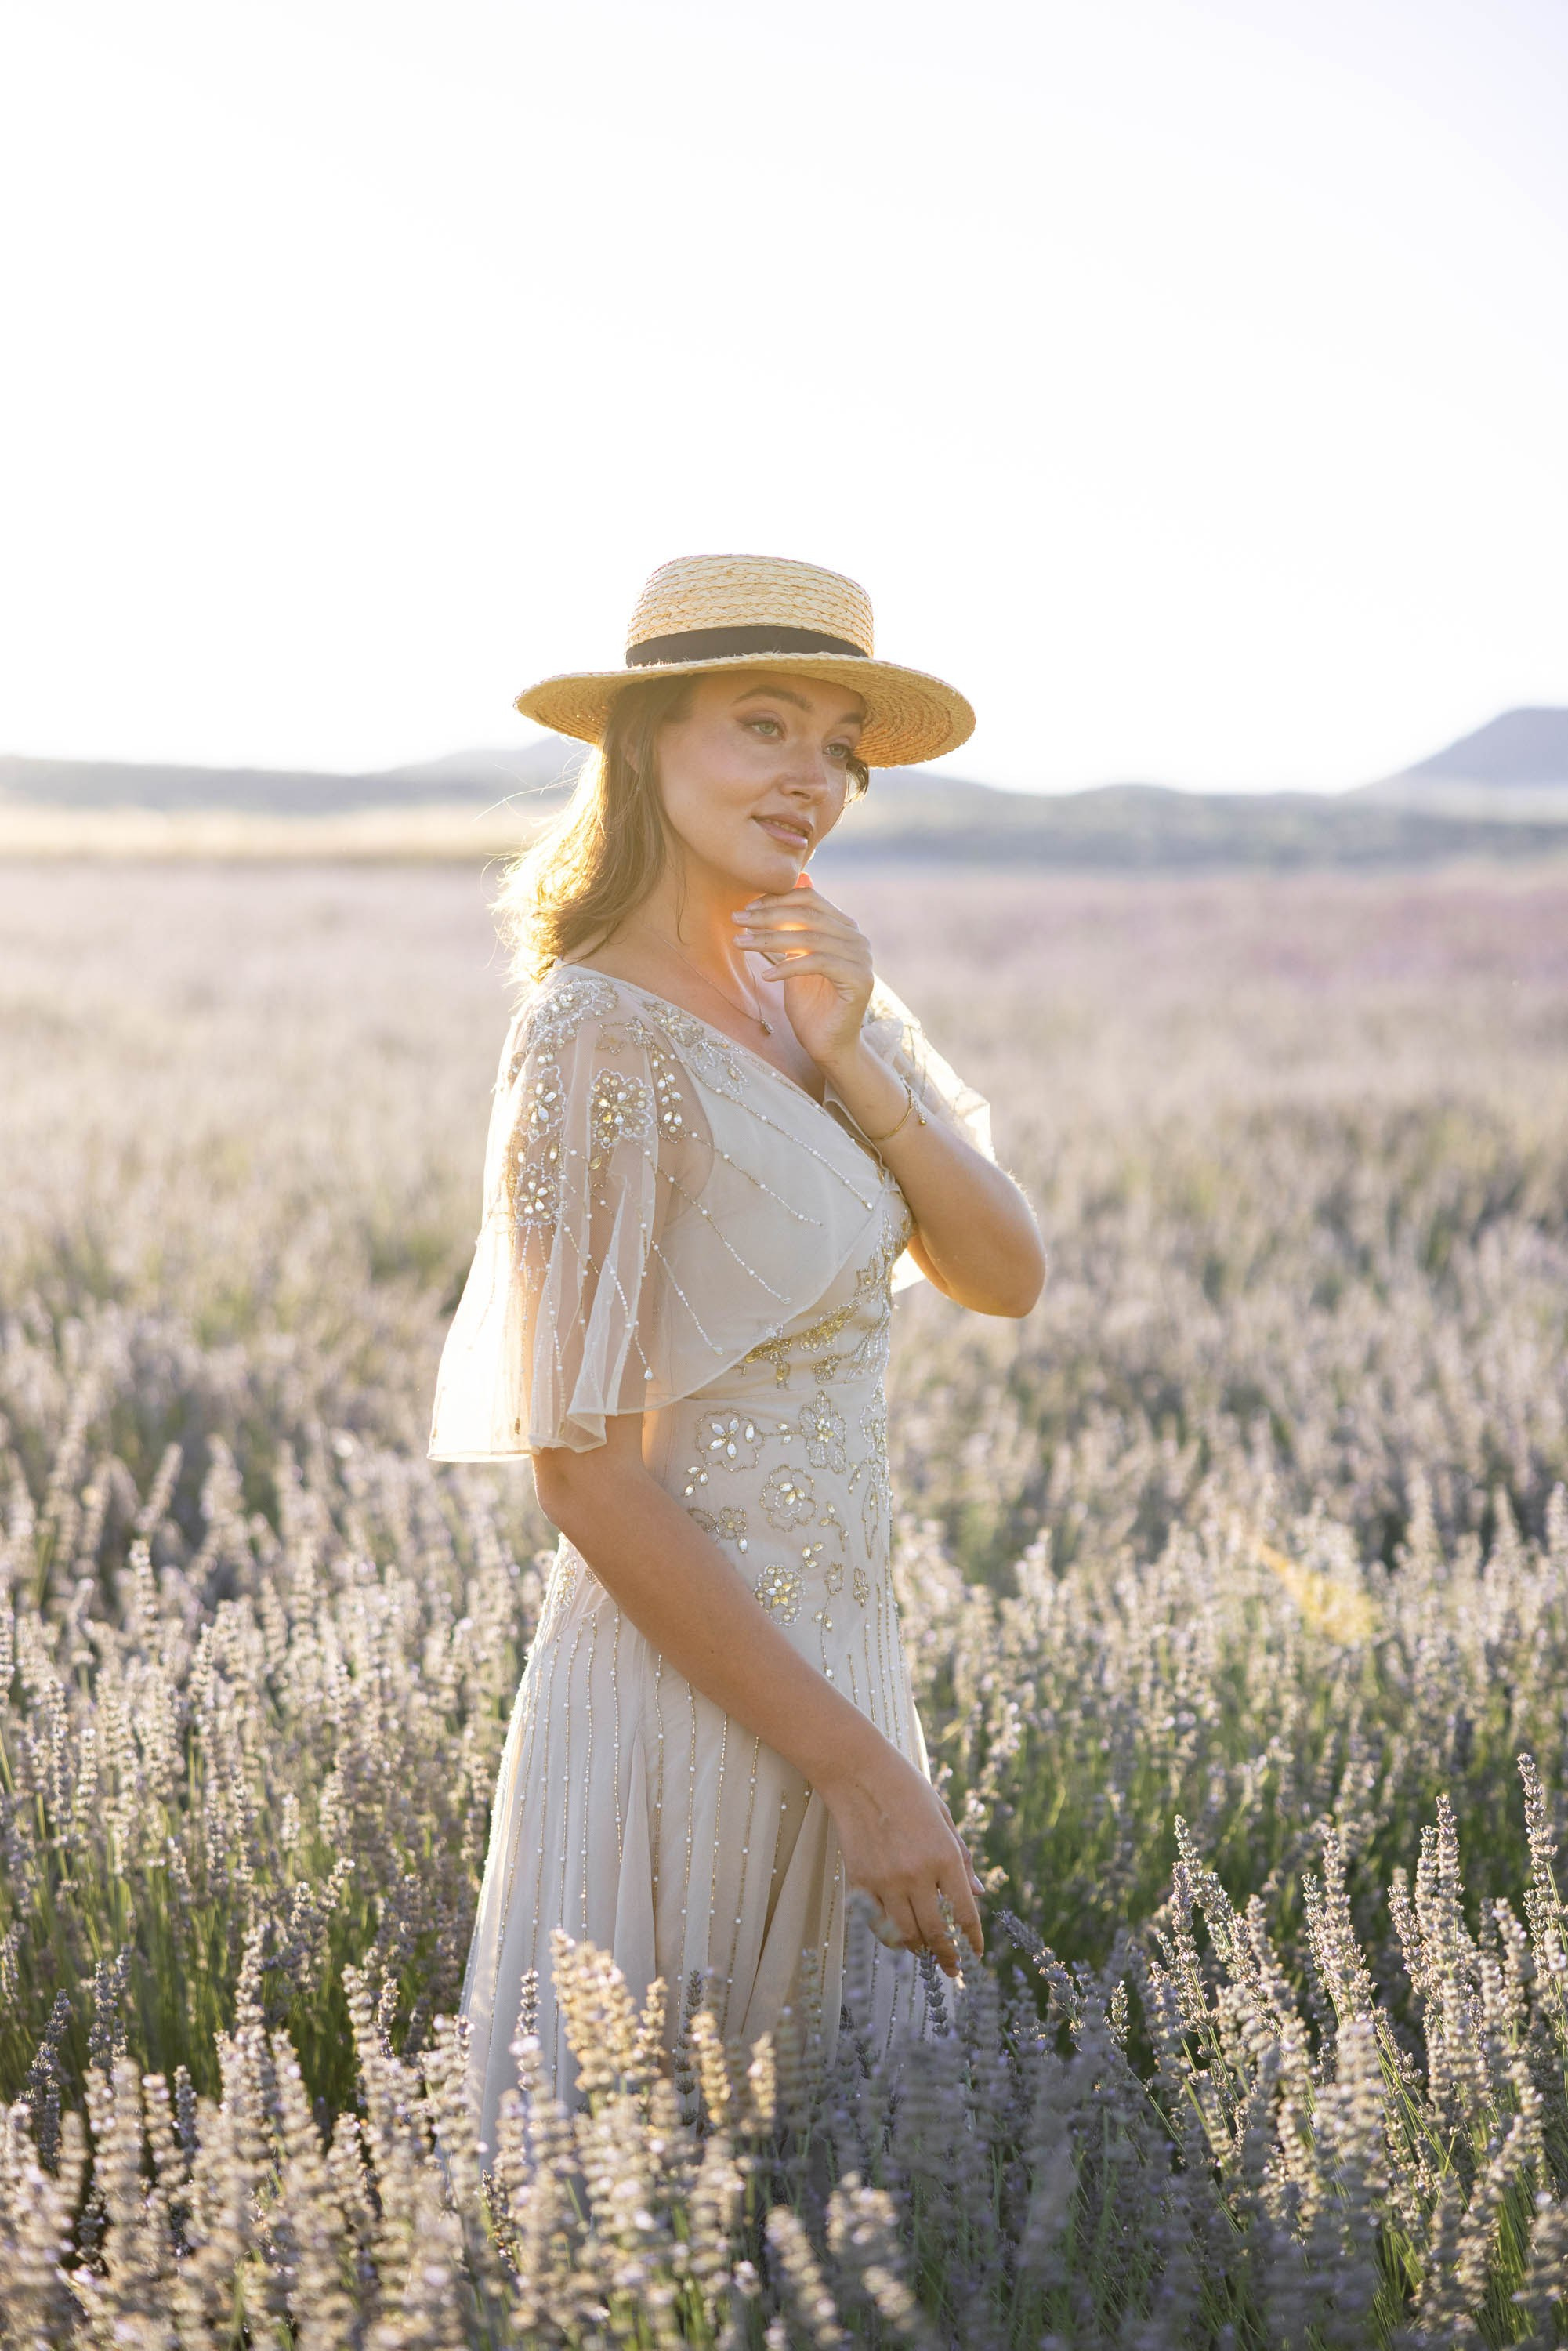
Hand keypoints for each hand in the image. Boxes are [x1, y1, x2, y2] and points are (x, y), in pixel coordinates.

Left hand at [731, 879, 873, 1072]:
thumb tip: (796, 882)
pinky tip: (766, 976)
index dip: (776, 899)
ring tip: (740, 942)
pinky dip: (788, 967)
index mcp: (844, 927)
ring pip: (809, 938)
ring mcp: (861, 958)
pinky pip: (817, 963)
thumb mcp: (796, 957)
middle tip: (736, 919)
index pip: (810, 899)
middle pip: (807, 915)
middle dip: (767, 916)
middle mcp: (857, 938)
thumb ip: (794, 926)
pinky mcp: (859, 979)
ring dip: (769, 939)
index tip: (745, 909)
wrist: (828, 1044)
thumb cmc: (810, 1003)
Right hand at [819, 1738, 985, 1978]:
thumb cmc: (908, 1791)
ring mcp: (885, 1880)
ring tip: (925, 1952)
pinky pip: (876, 1924)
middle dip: (947, 1957)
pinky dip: (889, 1936)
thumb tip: (979, 1894)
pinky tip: (897, 1936)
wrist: (859, 1773)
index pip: (964, 1913)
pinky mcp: (859, 1881)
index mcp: (944, 1856)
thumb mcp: (945, 1819)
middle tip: (951, 1969)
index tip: (976, 1956)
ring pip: (905, 1935)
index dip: (973, 1941)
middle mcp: (917, 1874)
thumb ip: (962, 1859)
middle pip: (935, 1933)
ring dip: (919, 1949)